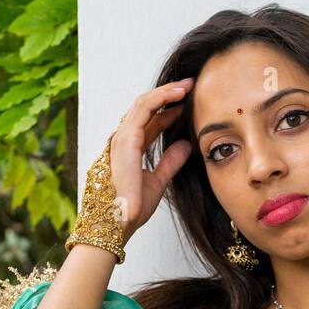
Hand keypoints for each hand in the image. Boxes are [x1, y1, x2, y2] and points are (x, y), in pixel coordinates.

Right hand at [108, 78, 194, 236]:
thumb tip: (186, 145)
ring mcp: (122, 137)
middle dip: (169, 94)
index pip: (150, 122)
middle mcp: (123, 139)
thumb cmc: (131, 208)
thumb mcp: (158, 181)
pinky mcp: (126, 139)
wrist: (118, 223)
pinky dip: (162, 98)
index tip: (188, 104)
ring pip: (144, 103)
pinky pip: (144, 108)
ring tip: (188, 85)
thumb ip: (170, 162)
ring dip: (167, 91)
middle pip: (147, 107)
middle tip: (191, 86)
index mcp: (129, 149)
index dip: (169, 110)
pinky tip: (179, 94)